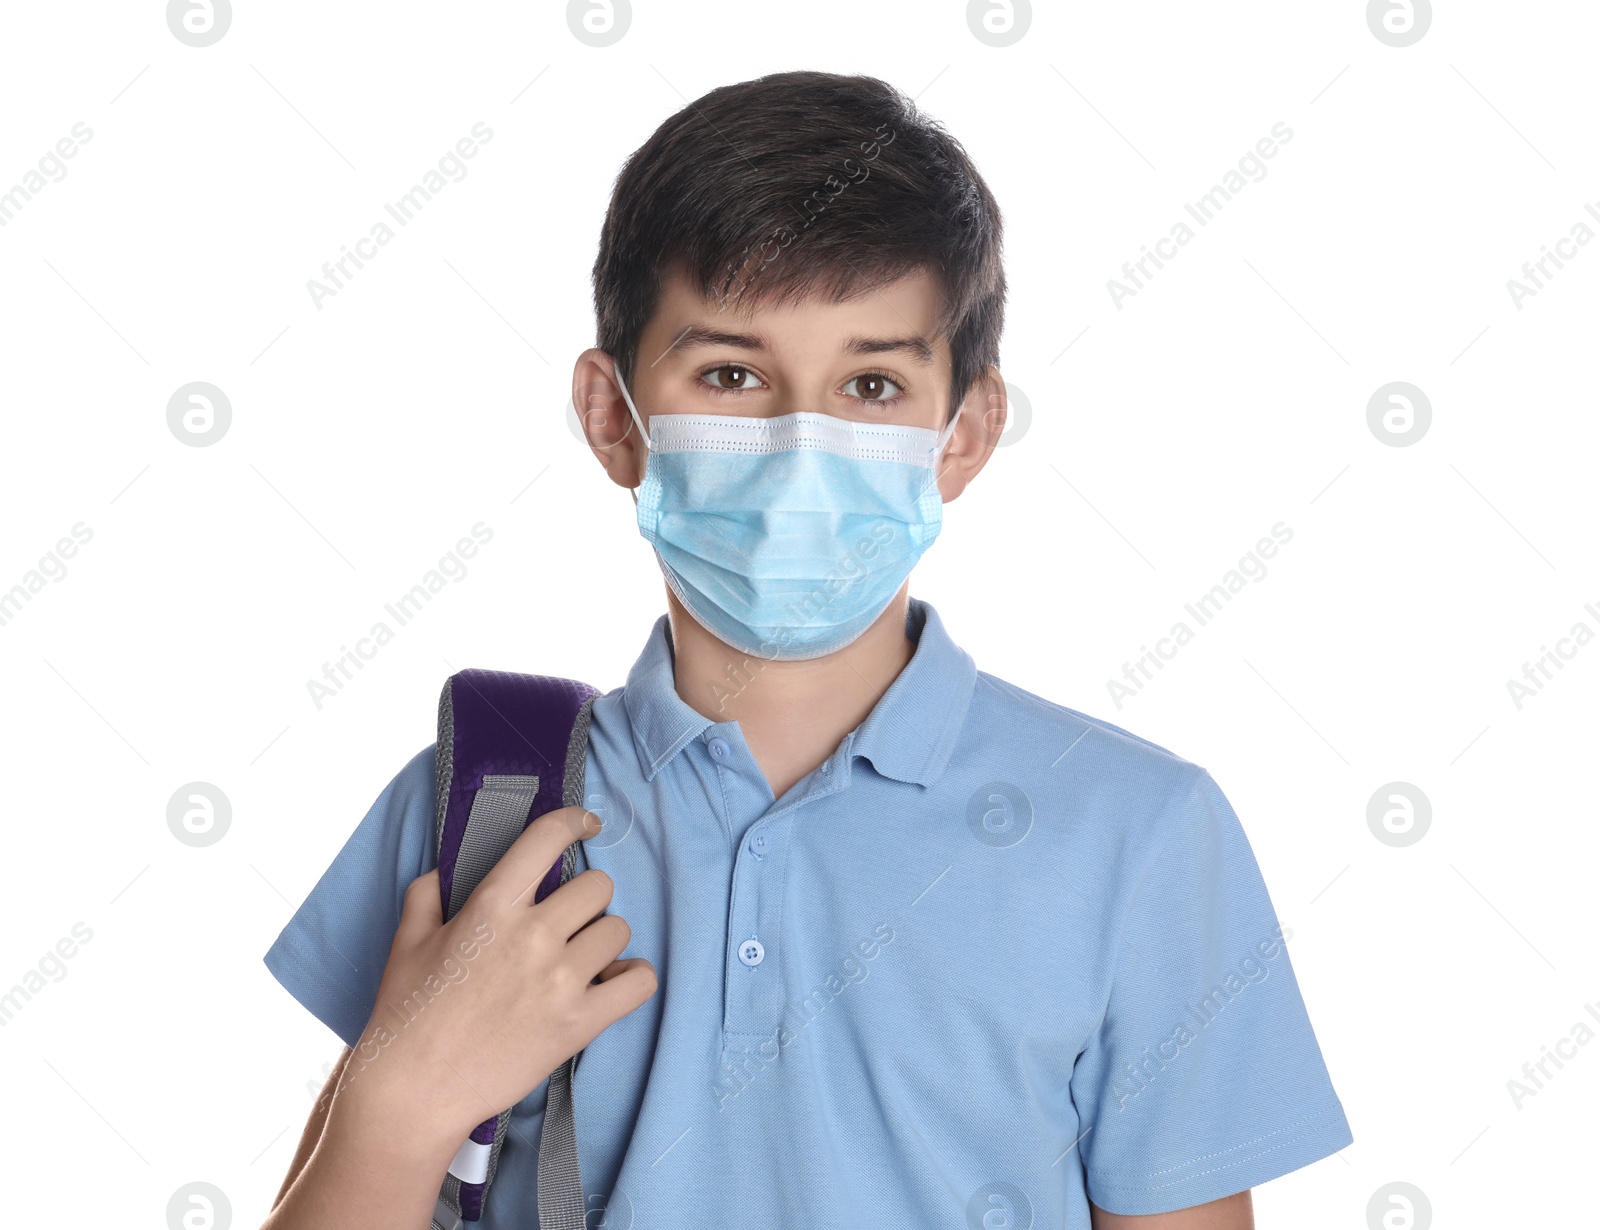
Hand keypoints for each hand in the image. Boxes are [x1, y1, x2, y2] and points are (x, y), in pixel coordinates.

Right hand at [340, 806, 656, 1150]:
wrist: (414, 1091)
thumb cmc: (406, 1015)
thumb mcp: (407, 941)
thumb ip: (427, 894)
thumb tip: (445, 870)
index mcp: (491, 907)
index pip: (547, 839)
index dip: (573, 821)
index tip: (585, 824)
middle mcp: (532, 936)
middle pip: (597, 886)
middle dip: (585, 898)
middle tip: (567, 920)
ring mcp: (560, 981)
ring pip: (618, 929)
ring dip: (602, 938)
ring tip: (580, 957)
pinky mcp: (579, 1024)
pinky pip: (639, 983)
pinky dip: (632, 978)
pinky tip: (611, 982)